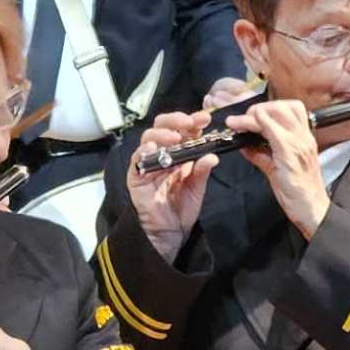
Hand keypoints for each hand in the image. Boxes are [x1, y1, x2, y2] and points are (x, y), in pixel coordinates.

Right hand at [130, 107, 219, 254]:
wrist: (170, 231)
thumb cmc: (182, 207)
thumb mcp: (197, 187)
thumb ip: (202, 170)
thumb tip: (212, 155)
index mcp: (178, 152)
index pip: (183, 129)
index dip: (193, 121)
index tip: (205, 118)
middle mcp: (162, 153)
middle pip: (162, 126)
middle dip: (176, 120)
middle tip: (190, 122)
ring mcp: (148, 163)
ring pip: (148, 138)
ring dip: (162, 134)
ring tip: (175, 137)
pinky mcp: (136, 177)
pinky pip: (136, 160)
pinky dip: (143, 152)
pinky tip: (152, 148)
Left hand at [249, 99, 330, 235]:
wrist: (312, 209)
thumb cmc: (298, 192)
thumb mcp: (277, 168)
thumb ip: (260, 154)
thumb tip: (244, 144)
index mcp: (303, 138)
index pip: (289, 108)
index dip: (265, 109)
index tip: (247, 117)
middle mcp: (303, 137)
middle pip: (283, 105)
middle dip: (258, 108)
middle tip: (243, 120)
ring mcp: (298, 143)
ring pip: (277, 112)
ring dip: (255, 115)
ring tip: (241, 124)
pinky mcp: (290, 153)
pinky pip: (272, 130)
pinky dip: (255, 126)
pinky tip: (242, 131)